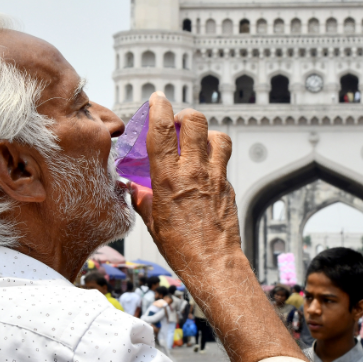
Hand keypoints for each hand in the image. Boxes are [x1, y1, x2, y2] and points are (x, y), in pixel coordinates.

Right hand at [131, 95, 241, 275]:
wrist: (212, 263)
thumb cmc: (180, 246)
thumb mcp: (152, 221)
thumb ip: (142, 199)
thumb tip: (134, 190)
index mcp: (168, 178)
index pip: (162, 130)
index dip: (159, 107)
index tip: (157, 98)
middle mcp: (193, 171)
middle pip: (195, 121)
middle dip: (185, 114)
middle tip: (178, 122)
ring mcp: (215, 176)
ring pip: (217, 135)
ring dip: (205, 133)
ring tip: (196, 142)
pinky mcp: (228, 185)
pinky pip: (223, 161)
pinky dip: (214, 158)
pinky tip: (205, 170)